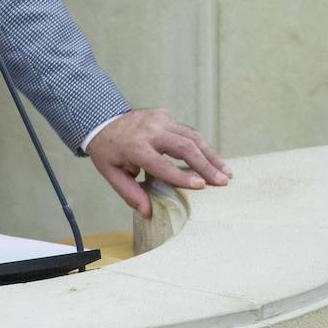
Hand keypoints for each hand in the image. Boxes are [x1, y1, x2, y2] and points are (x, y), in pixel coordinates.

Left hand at [87, 108, 231, 218]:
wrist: (101, 120)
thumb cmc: (108, 151)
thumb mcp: (112, 174)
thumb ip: (130, 193)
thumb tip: (148, 212)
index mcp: (135, 146)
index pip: (162, 164)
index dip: (182, 177)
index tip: (201, 186)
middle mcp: (150, 130)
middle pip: (184, 146)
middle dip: (206, 165)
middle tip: (223, 181)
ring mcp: (159, 119)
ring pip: (191, 136)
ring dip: (210, 154)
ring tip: (226, 172)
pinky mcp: (165, 115)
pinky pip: (187, 131)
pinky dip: (201, 145)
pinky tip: (212, 159)